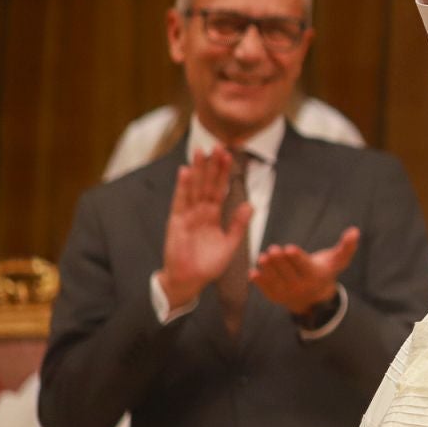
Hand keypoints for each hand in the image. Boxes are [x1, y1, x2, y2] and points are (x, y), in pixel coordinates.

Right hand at [158, 147, 251, 310]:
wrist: (190, 281)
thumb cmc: (208, 265)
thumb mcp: (229, 244)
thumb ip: (239, 224)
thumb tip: (251, 204)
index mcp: (214, 216)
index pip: (221, 189)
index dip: (225, 173)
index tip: (230, 155)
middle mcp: (201, 212)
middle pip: (207, 183)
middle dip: (212, 165)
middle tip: (218, 145)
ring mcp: (188, 215)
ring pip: (194, 187)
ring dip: (197, 169)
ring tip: (200, 150)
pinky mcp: (176, 222)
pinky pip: (180, 201)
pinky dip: (182, 187)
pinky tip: (185, 172)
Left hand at [250, 227, 359, 314]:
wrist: (314, 298)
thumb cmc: (325, 271)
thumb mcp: (337, 260)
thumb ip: (346, 246)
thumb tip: (355, 231)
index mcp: (315, 275)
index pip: (305, 265)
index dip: (297, 257)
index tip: (289, 248)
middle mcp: (301, 287)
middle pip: (289, 272)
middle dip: (280, 261)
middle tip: (273, 249)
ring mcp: (288, 293)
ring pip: (276, 280)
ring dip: (268, 270)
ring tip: (262, 257)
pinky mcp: (276, 297)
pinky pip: (267, 289)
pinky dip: (260, 282)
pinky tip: (254, 272)